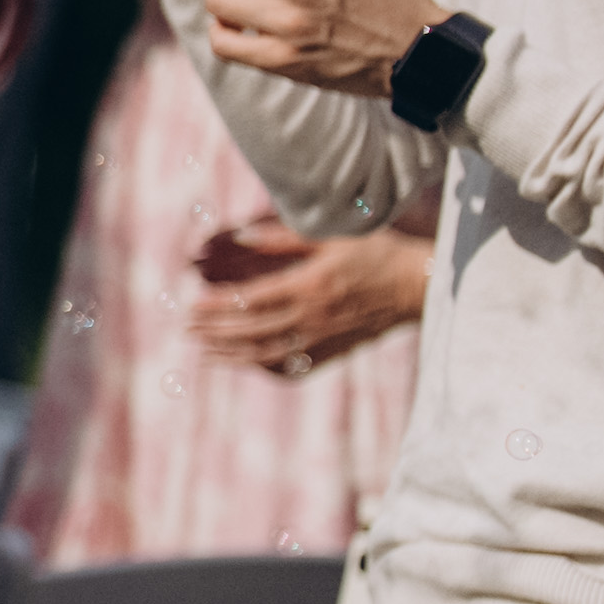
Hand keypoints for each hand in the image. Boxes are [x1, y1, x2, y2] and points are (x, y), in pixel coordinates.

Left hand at [186, 221, 429, 376]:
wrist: (418, 286)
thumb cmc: (376, 253)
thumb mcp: (330, 238)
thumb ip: (281, 239)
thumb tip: (239, 236)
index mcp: (308, 287)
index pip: (251, 302)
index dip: (217, 307)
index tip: (190, 307)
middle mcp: (313, 317)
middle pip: (252, 331)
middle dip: (214, 332)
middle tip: (185, 329)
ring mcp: (324, 337)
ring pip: (269, 353)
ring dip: (232, 354)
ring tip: (203, 352)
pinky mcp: (336, 349)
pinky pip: (295, 366)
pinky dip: (266, 367)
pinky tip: (246, 364)